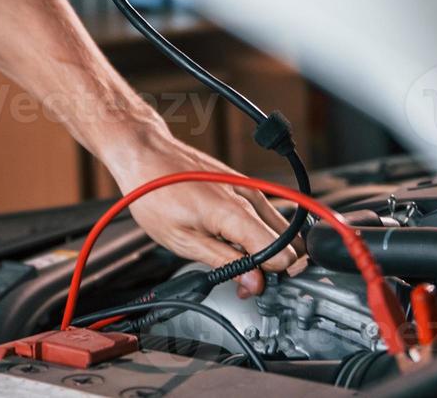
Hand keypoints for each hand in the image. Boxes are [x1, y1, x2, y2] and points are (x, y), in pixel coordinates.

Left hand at [100, 128, 306, 295]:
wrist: (145, 153)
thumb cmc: (154, 192)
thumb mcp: (182, 240)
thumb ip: (224, 262)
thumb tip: (254, 283)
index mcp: (234, 213)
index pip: (284, 253)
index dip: (271, 276)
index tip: (250, 284)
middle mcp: (249, 196)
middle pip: (291, 242)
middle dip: (275, 266)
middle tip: (247, 278)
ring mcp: (249, 188)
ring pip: (283, 228)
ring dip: (270, 250)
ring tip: (240, 260)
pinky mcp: (244, 184)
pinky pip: (267, 214)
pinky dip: (261, 232)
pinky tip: (236, 240)